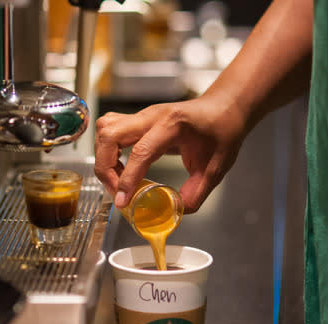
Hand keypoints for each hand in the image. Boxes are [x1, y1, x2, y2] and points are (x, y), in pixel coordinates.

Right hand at [93, 92, 248, 213]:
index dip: (127, 179)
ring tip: (118, 180)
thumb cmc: (222, 130)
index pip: (140, 151)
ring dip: (104, 157)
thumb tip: (176, 211)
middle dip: (105, 168)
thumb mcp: (217, 166)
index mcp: (173, 124)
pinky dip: (107, 151)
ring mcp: (142, 115)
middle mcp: (152, 116)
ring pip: (105, 129)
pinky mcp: (138, 120)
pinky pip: (110, 130)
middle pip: (110, 135)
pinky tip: (121, 167)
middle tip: (117, 191)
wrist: (223, 108)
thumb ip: (197, 192)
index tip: (122, 201)